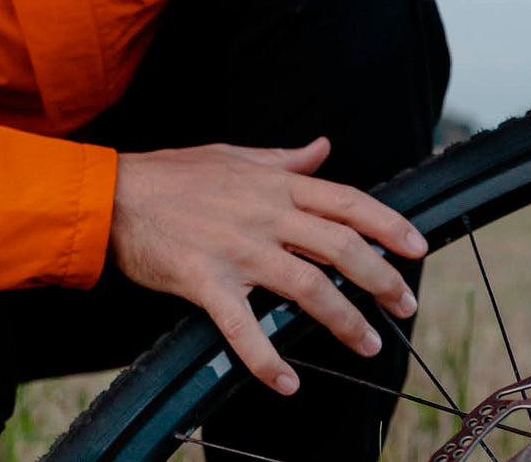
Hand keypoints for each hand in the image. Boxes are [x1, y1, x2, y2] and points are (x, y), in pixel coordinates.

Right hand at [108, 136, 426, 395]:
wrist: (114, 196)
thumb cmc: (171, 175)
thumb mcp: (231, 155)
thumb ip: (282, 159)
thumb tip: (322, 149)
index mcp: (272, 184)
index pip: (345, 201)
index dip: (387, 224)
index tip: (417, 247)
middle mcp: (262, 214)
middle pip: (338, 246)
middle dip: (380, 278)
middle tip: (405, 305)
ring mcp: (235, 249)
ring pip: (305, 286)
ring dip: (343, 320)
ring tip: (366, 344)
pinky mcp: (204, 281)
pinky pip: (242, 326)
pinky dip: (265, 357)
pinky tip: (286, 381)